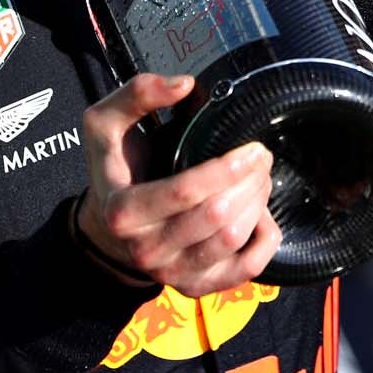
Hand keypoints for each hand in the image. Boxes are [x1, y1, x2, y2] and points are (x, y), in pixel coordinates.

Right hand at [74, 74, 280, 295]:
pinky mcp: (197, 287)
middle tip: (260, 158)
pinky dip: (266, 237)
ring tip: (259, 178)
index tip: (253, 147)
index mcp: (123, 212)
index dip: (228, 168)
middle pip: (218, 217)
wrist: (108, 231)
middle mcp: (147, 251)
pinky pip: (248, 269)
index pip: (185, 193)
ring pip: (234, 240)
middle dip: (250, 182)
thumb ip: (137, 94)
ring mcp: (173, 274)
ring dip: (258, 203)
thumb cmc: (116, 170)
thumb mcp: (105, 125)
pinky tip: (261, 213)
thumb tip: (185, 85)